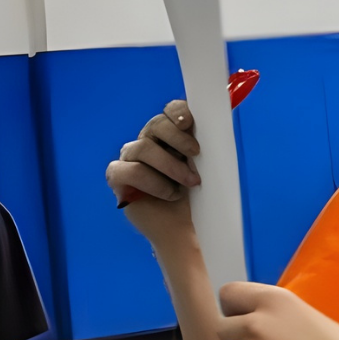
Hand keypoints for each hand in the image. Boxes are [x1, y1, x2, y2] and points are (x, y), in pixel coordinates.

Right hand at [106, 100, 200, 245]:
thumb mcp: (209, 169)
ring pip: (143, 148)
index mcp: (172, 136)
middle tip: (196, 154)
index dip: (178, 111)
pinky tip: (169, 194)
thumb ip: (209, 147)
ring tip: (189, 183)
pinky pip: (128, 171)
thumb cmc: (198, 197)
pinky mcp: (118, 178)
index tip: (189, 122)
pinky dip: (152, 183)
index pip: (170, 112)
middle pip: (156, 125)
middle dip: (178, 138)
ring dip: (170, 166)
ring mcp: (131, 159)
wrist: (186, 228)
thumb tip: (220, 125)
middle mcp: (149, 142)